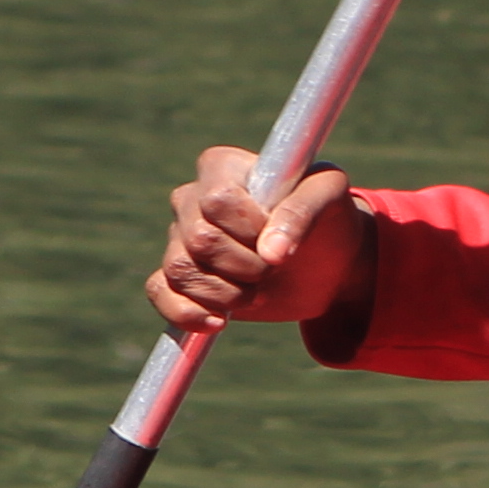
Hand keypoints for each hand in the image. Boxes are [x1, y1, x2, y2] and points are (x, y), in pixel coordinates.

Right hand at [150, 147, 374, 338]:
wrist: (327, 265)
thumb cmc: (327, 217)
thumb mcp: (329, 197)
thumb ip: (302, 211)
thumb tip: (271, 253)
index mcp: (223, 167)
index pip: (217, 199)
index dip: (249, 227)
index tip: (277, 235)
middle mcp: (192, 199)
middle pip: (198, 238)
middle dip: (244, 264)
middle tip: (273, 267)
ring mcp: (180, 239)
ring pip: (179, 268)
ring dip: (225, 292)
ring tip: (258, 290)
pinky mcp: (178, 277)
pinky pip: (159, 292)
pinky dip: (187, 312)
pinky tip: (220, 320)